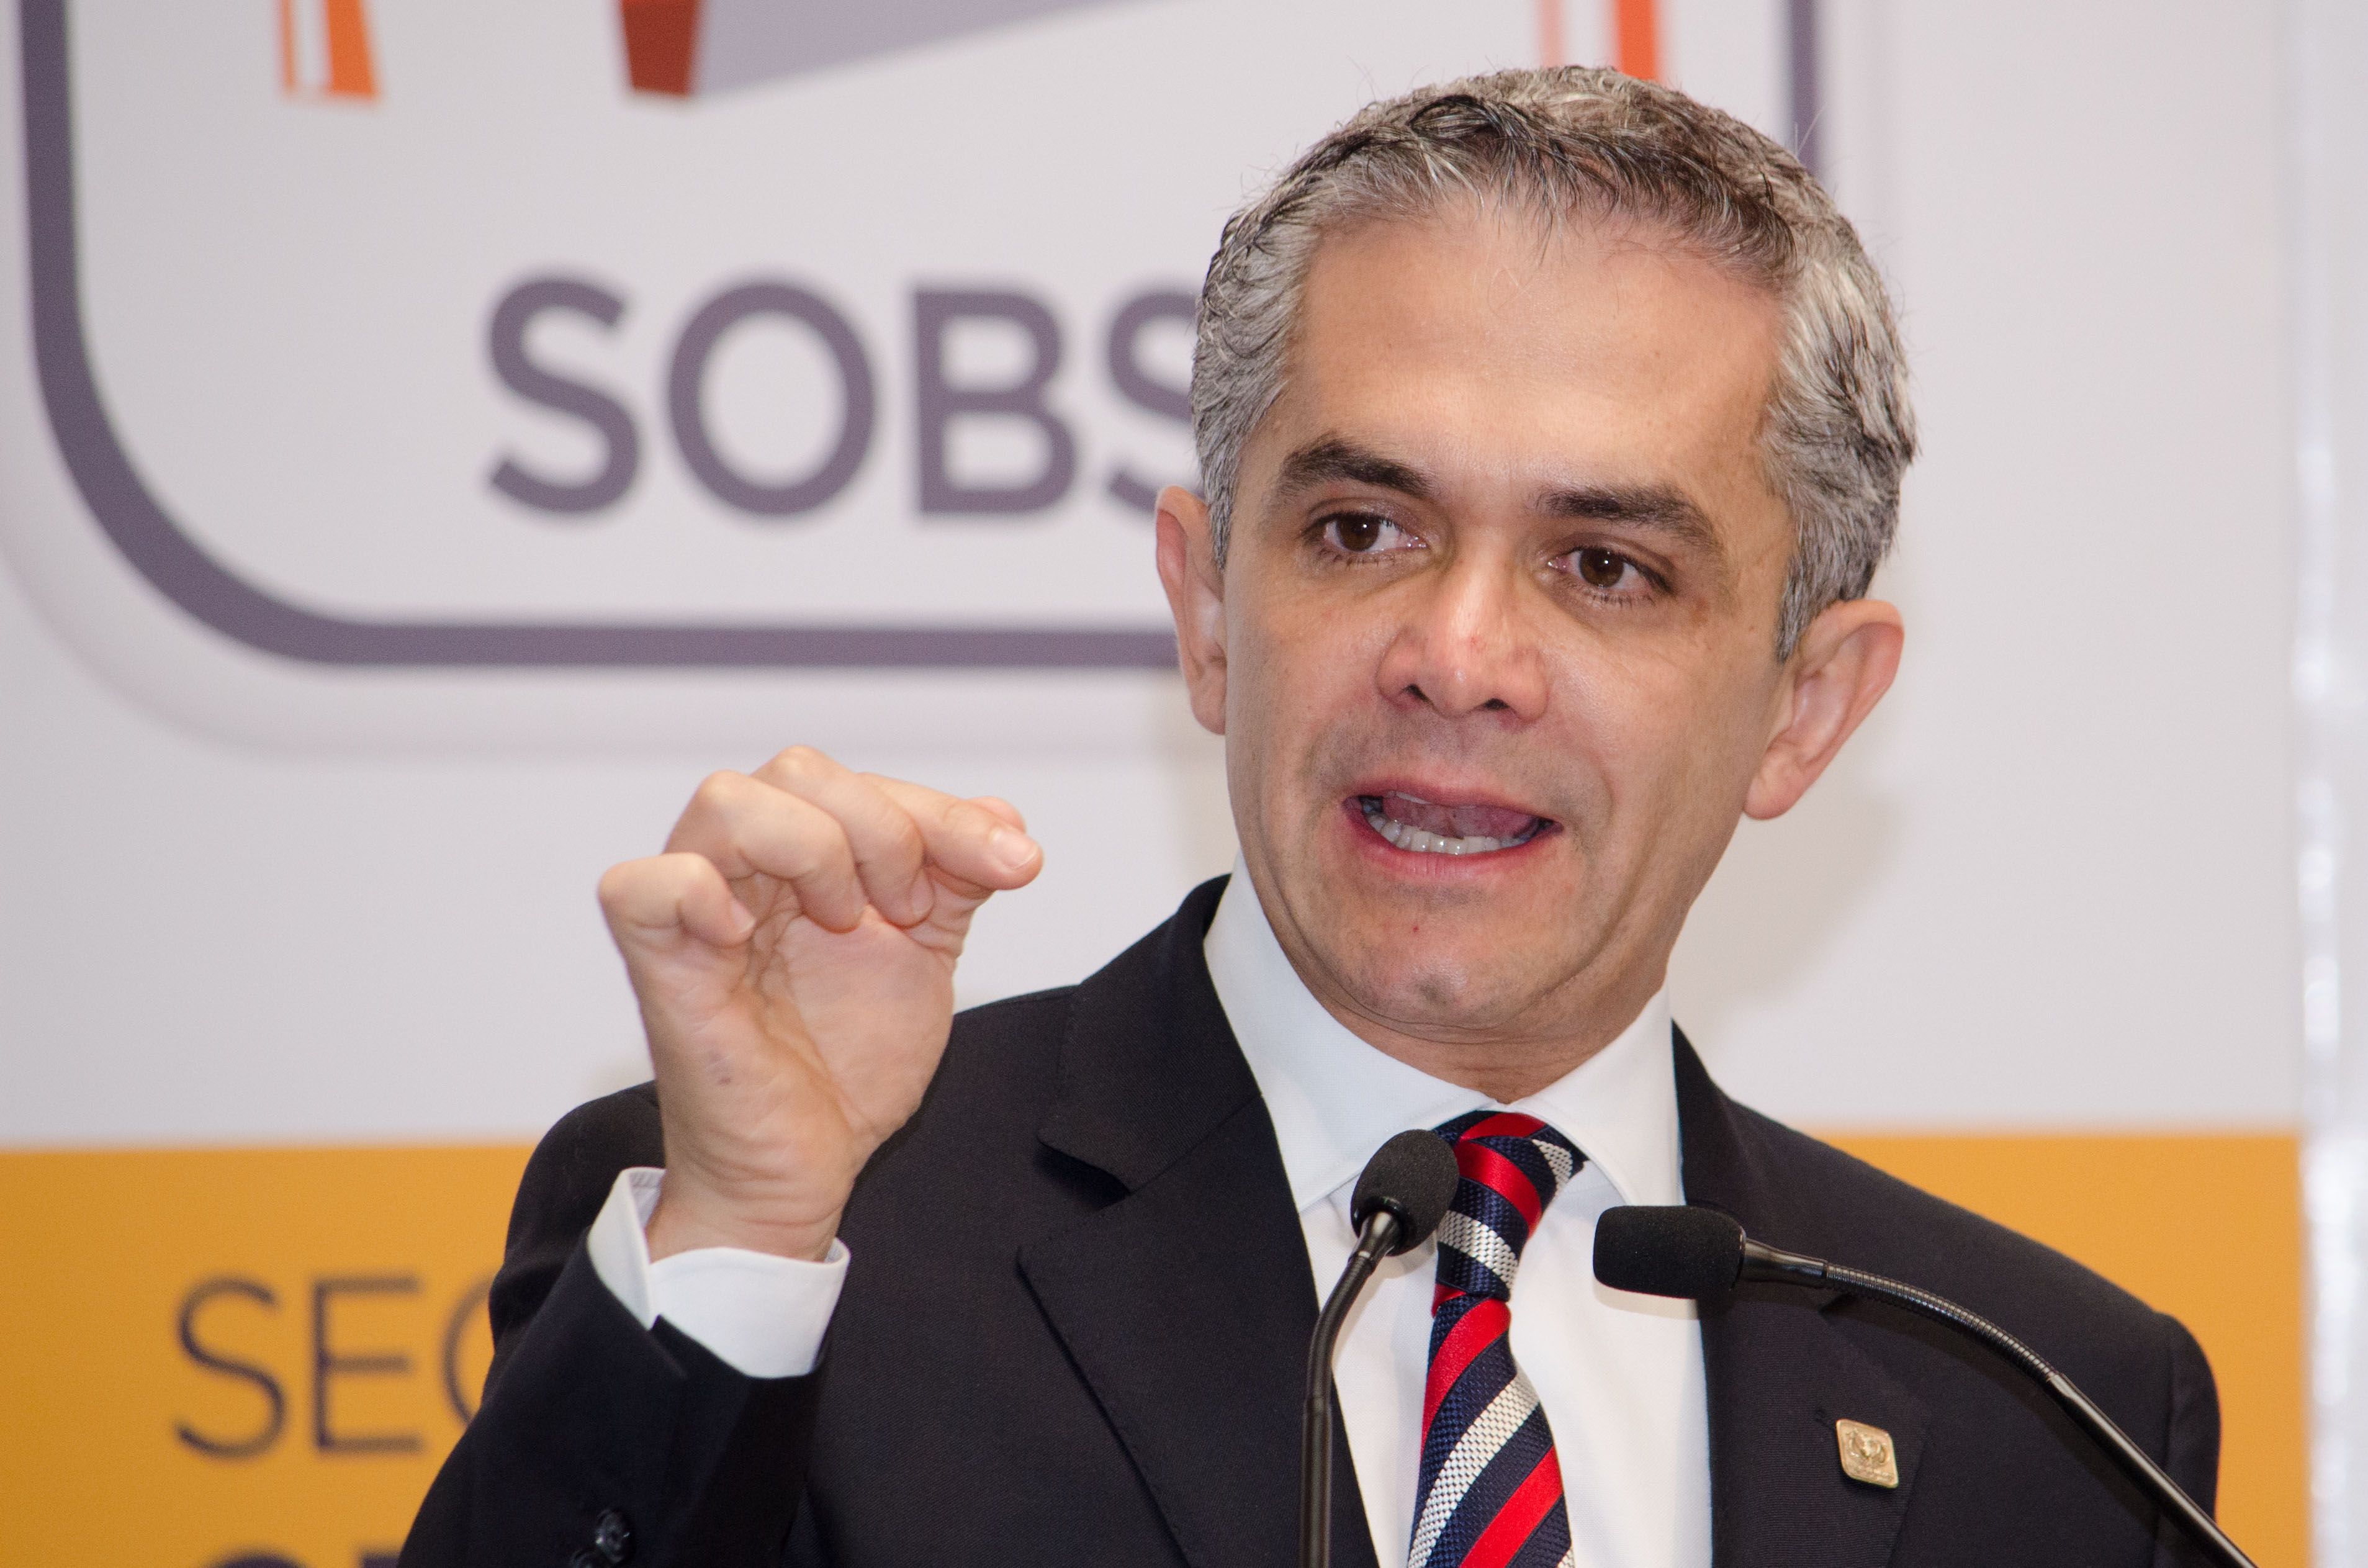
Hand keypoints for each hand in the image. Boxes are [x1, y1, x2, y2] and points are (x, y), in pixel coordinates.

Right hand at [597, 748, 1042, 1261]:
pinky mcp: (663, 969)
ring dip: (812, 850)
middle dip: (883, 828)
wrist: (812, 1166)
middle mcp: (744, 870)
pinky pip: (639, 887)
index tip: (1013, 866)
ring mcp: (698, 915)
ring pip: (726, 801)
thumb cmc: (847, 1064)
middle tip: (908, 911)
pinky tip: (748, 933)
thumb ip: (957, 879)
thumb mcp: (923, 956)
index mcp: (799, 857)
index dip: (945, 812)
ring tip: (843, 923)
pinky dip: (697, 890)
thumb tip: (1005, 815)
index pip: (859, 781)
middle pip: (797, 769)